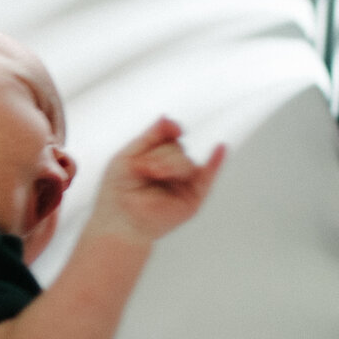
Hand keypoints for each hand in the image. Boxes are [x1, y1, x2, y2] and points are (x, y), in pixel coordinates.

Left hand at [86, 118, 224, 243]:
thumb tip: (168, 119)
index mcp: (157, 156)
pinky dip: (215, 162)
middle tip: (143, 169)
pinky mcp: (192, 197)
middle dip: (159, 155)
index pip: (169, 136)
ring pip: (185, 161)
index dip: (168, 131)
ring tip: (152, 173)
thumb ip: (151, 136)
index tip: (170, 130)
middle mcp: (172, 168)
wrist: (119, 220)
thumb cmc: (118, 191)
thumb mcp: (128, 154)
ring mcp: (183, 182)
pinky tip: (220, 149)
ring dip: (169, 164)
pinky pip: (207, 176)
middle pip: (177, 148)